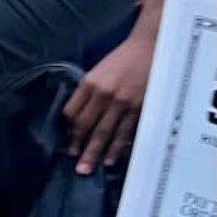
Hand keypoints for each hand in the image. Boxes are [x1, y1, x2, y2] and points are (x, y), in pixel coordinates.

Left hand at [63, 20, 156, 173]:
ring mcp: (121, 103)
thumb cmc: (121, 60)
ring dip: (95, 152)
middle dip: (78, 146)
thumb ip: (88, 91)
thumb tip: (78, 115)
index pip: (72, 112)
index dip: (69, 129)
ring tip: (87, 167)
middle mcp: (103, 94)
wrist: (148, 48)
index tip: (69, 141)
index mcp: (89, 83)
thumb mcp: (98, 71)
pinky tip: (110, 159)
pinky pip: (124, 132)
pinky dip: (116, 147)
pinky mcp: (138, 108)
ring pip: (104, 132)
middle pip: (86, 125)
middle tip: (74, 164)